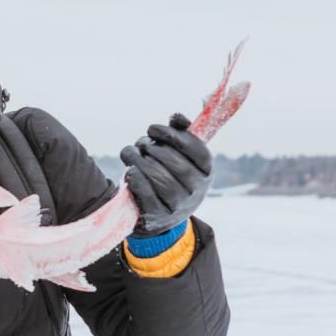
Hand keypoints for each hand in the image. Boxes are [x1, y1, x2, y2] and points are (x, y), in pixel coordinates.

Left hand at [120, 114, 212, 235]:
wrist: (158, 216)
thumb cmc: (167, 175)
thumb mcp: (178, 155)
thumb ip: (179, 133)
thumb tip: (176, 118)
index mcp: (206, 172)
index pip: (198, 151)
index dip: (175, 136)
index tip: (153, 128)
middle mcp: (197, 191)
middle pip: (178, 165)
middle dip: (155, 149)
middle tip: (141, 143)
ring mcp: (179, 207)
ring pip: (162, 180)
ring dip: (142, 162)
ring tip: (131, 153)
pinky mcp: (158, 218)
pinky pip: (148, 197)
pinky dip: (137, 181)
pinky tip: (130, 170)